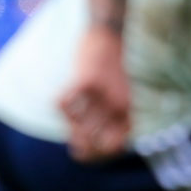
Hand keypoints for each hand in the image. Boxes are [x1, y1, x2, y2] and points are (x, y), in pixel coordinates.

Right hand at [59, 26, 132, 162]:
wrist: (110, 33)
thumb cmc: (114, 67)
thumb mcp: (122, 96)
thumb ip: (112, 120)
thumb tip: (89, 145)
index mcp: (129, 112)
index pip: (113, 148)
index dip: (97, 156)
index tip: (86, 153)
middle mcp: (118, 106)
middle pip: (92, 142)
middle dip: (80, 146)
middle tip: (74, 145)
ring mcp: (102, 94)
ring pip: (76, 125)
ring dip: (70, 125)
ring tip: (70, 120)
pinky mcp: (86, 81)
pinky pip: (64, 104)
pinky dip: (60, 104)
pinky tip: (64, 97)